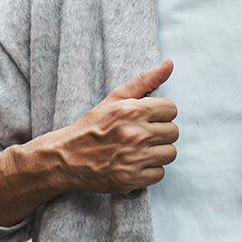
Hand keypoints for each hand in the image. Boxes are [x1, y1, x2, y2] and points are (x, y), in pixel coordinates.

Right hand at [64, 59, 178, 194]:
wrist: (68, 157)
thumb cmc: (92, 126)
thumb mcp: (115, 98)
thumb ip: (145, 80)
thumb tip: (170, 63)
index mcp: (132, 111)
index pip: (171, 109)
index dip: (161, 114)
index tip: (149, 119)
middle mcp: (136, 134)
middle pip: (173, 132)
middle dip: (161, 133)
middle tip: (144, 136)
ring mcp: (135, 158)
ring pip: (170, 153)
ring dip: (159, 153)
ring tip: (141, 151)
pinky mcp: (133, 178)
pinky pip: (160, 173)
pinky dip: (150, 171)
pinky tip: (136, 165)